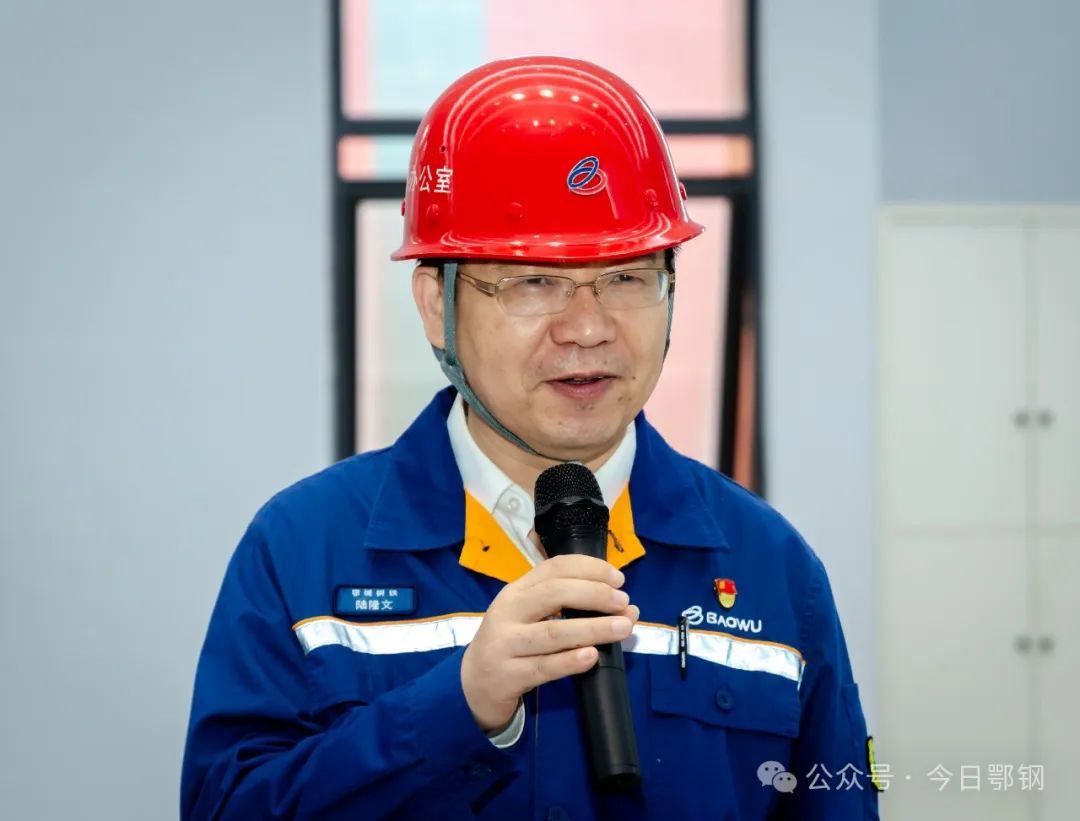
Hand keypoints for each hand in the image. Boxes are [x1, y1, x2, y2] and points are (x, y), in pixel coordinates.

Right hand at [461, 554, 638, 732]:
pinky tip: (592, 656)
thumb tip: (629, 608)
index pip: (553, 568)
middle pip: (553, 594)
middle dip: (593, 594)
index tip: (618, 578)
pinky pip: (544, 667)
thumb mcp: (530, 616)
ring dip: (592, 628)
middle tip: (623, 602)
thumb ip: (572, 608)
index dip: (589, 568)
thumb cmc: (512, 642)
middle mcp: (508, 612)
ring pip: (552, 633)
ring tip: (622, 627)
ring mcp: (505, 644)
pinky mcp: (508, 675)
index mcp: (516, 591)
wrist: (474, 683)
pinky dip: (570, 661)